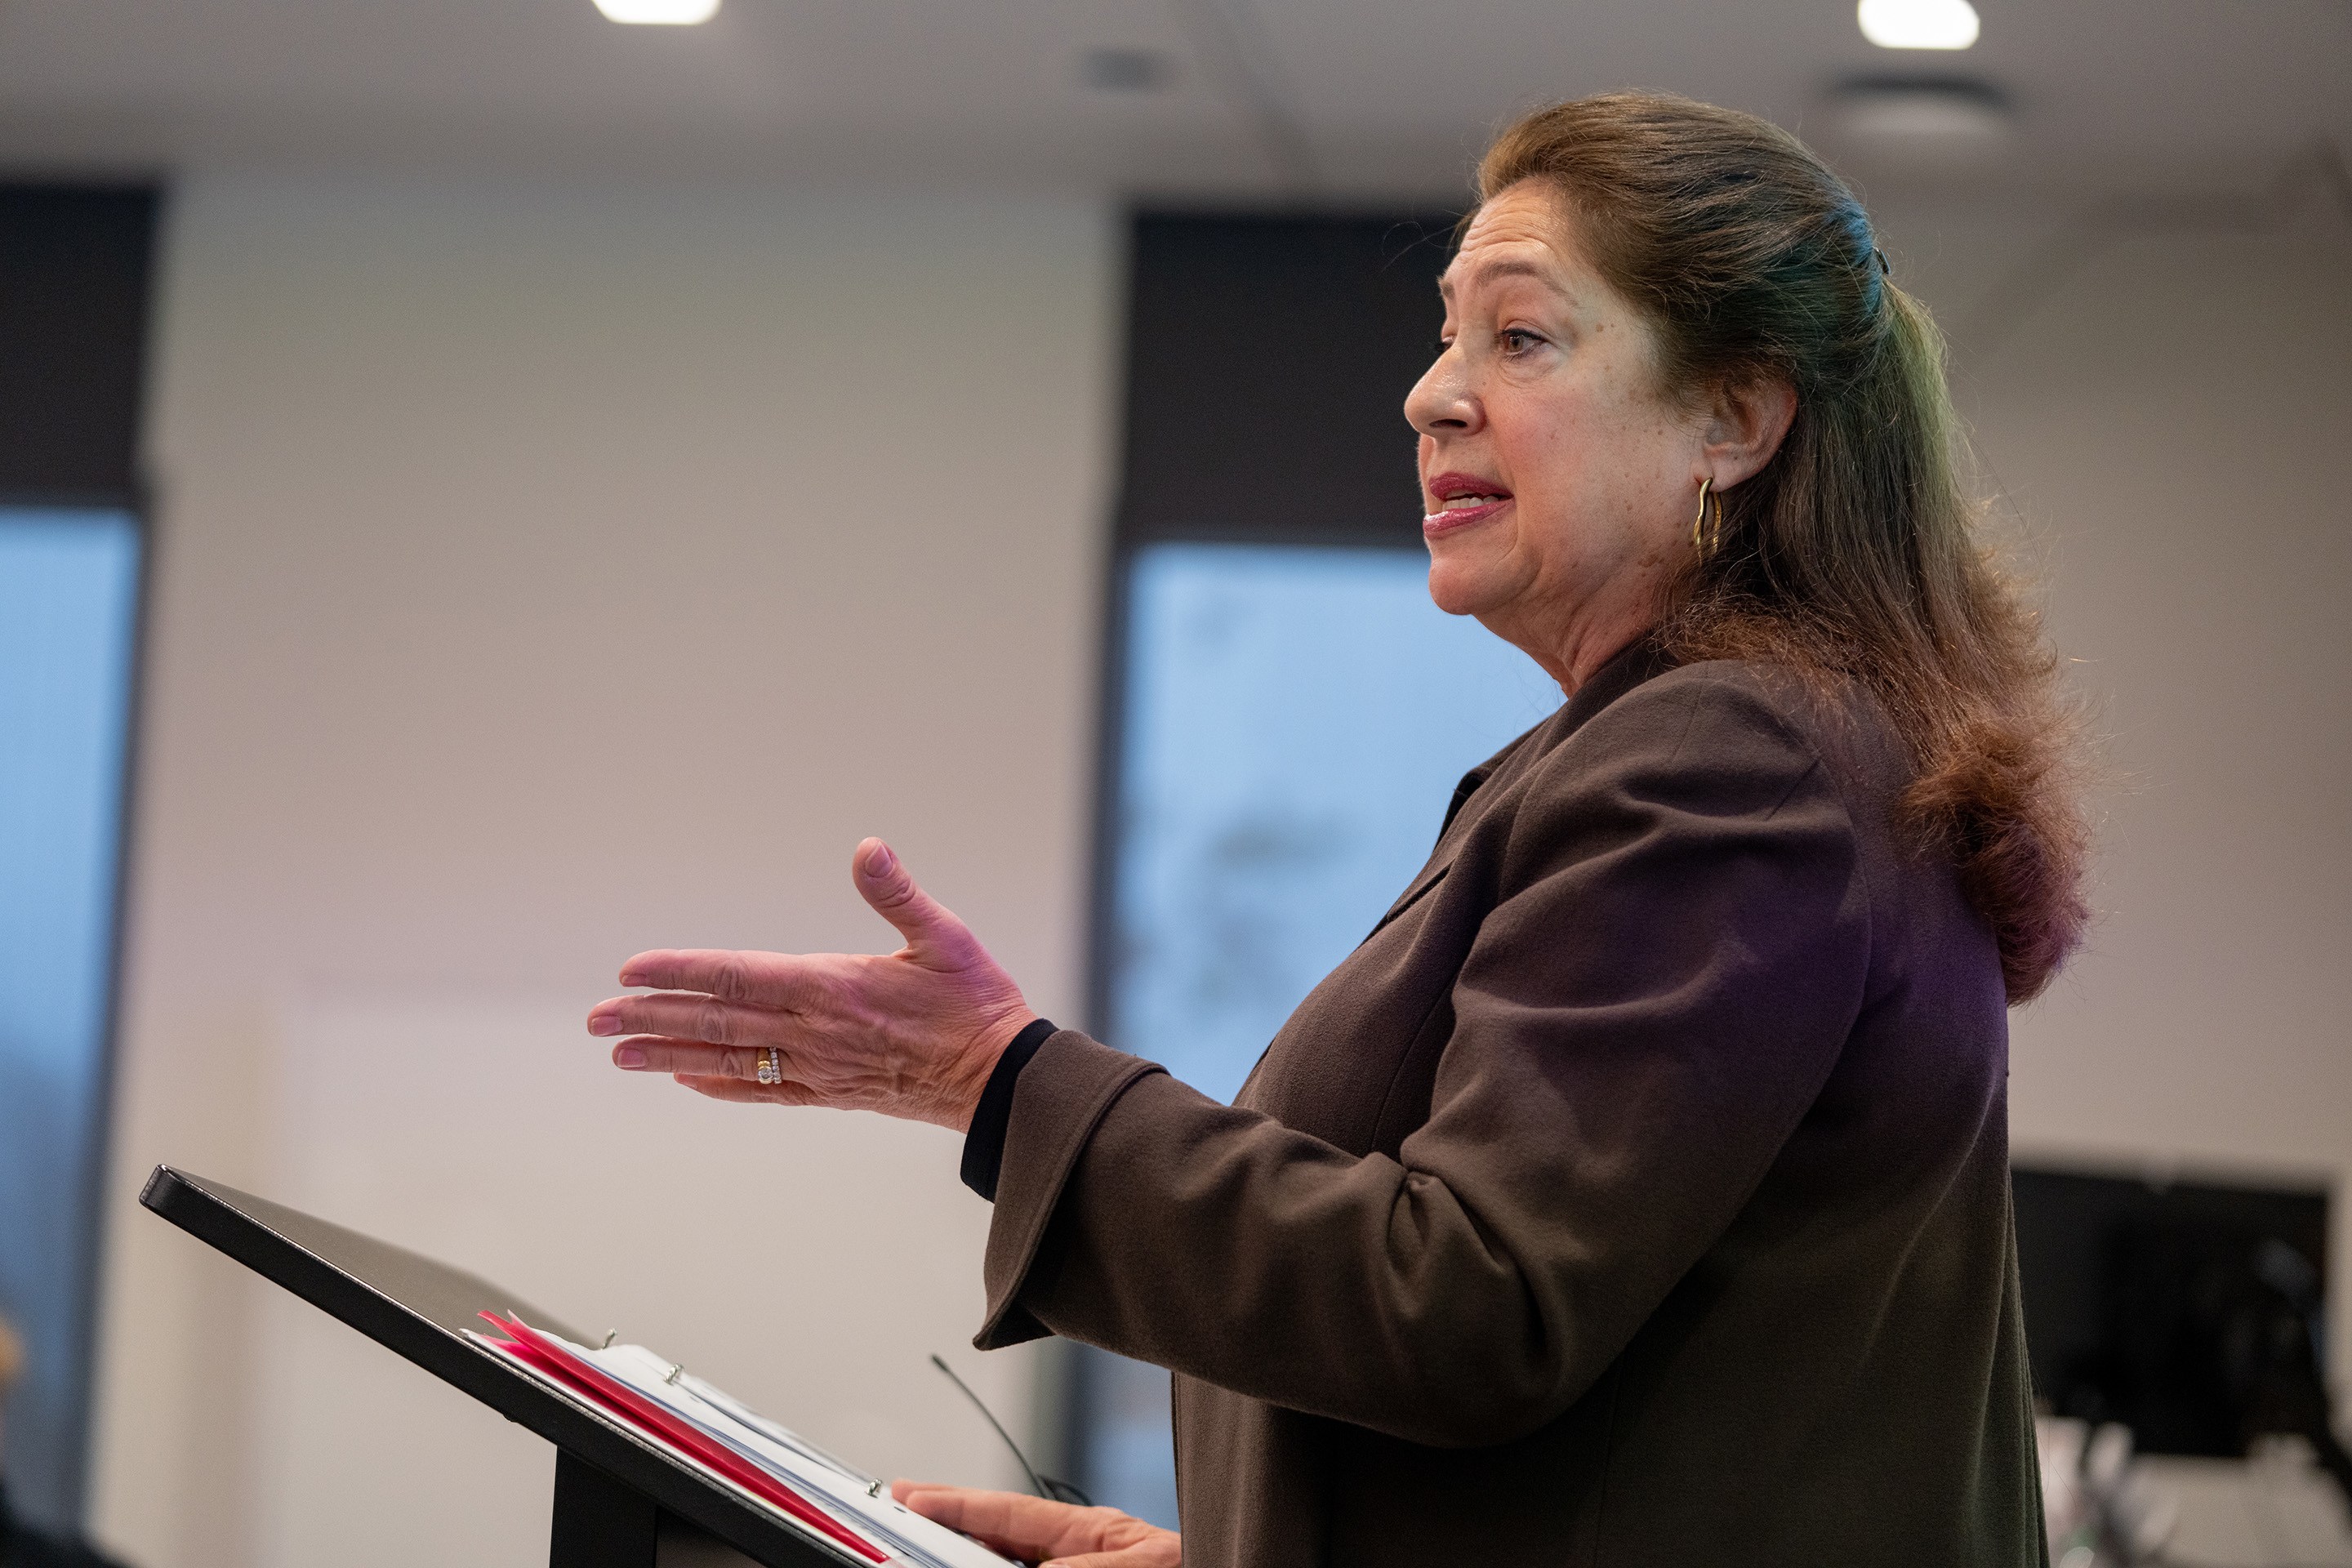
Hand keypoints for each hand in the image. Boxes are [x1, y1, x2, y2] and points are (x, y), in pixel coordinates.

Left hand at [587, 839, 1036, 1131]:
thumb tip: (868, 848)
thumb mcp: (946, 935)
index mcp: (833, 986)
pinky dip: (718, 1085)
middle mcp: (814, 1031)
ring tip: (619, 1053)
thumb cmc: (976, 1004)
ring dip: (667, 1056)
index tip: (631, 970)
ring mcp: (817, 1068)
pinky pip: (762, 1090)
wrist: (1001, 1079)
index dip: (679, 972)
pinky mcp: (830, 1093)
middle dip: (650, 1017)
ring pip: (726, 1061)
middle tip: (596, 1019)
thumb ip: (898, 893)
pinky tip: (687, 1080)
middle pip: (715, 1022)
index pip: (736, 976)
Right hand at [890, 1482, 1179, 1567]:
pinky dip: (991, 1565)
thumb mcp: (1142, 1567)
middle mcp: (1071, 1559)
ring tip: (916, 1554)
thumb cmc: (1205, 1561)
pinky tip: (961, 1564)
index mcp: (1088, 1535)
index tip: (906, 1495)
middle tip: (892, 1523)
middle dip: (943, 1532)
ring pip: (1003, 1563)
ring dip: (960, 1558)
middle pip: (993, 1544)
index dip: (954, 1503)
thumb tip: (1031, 1567)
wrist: (1232, 1567)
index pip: (1007, 1514)